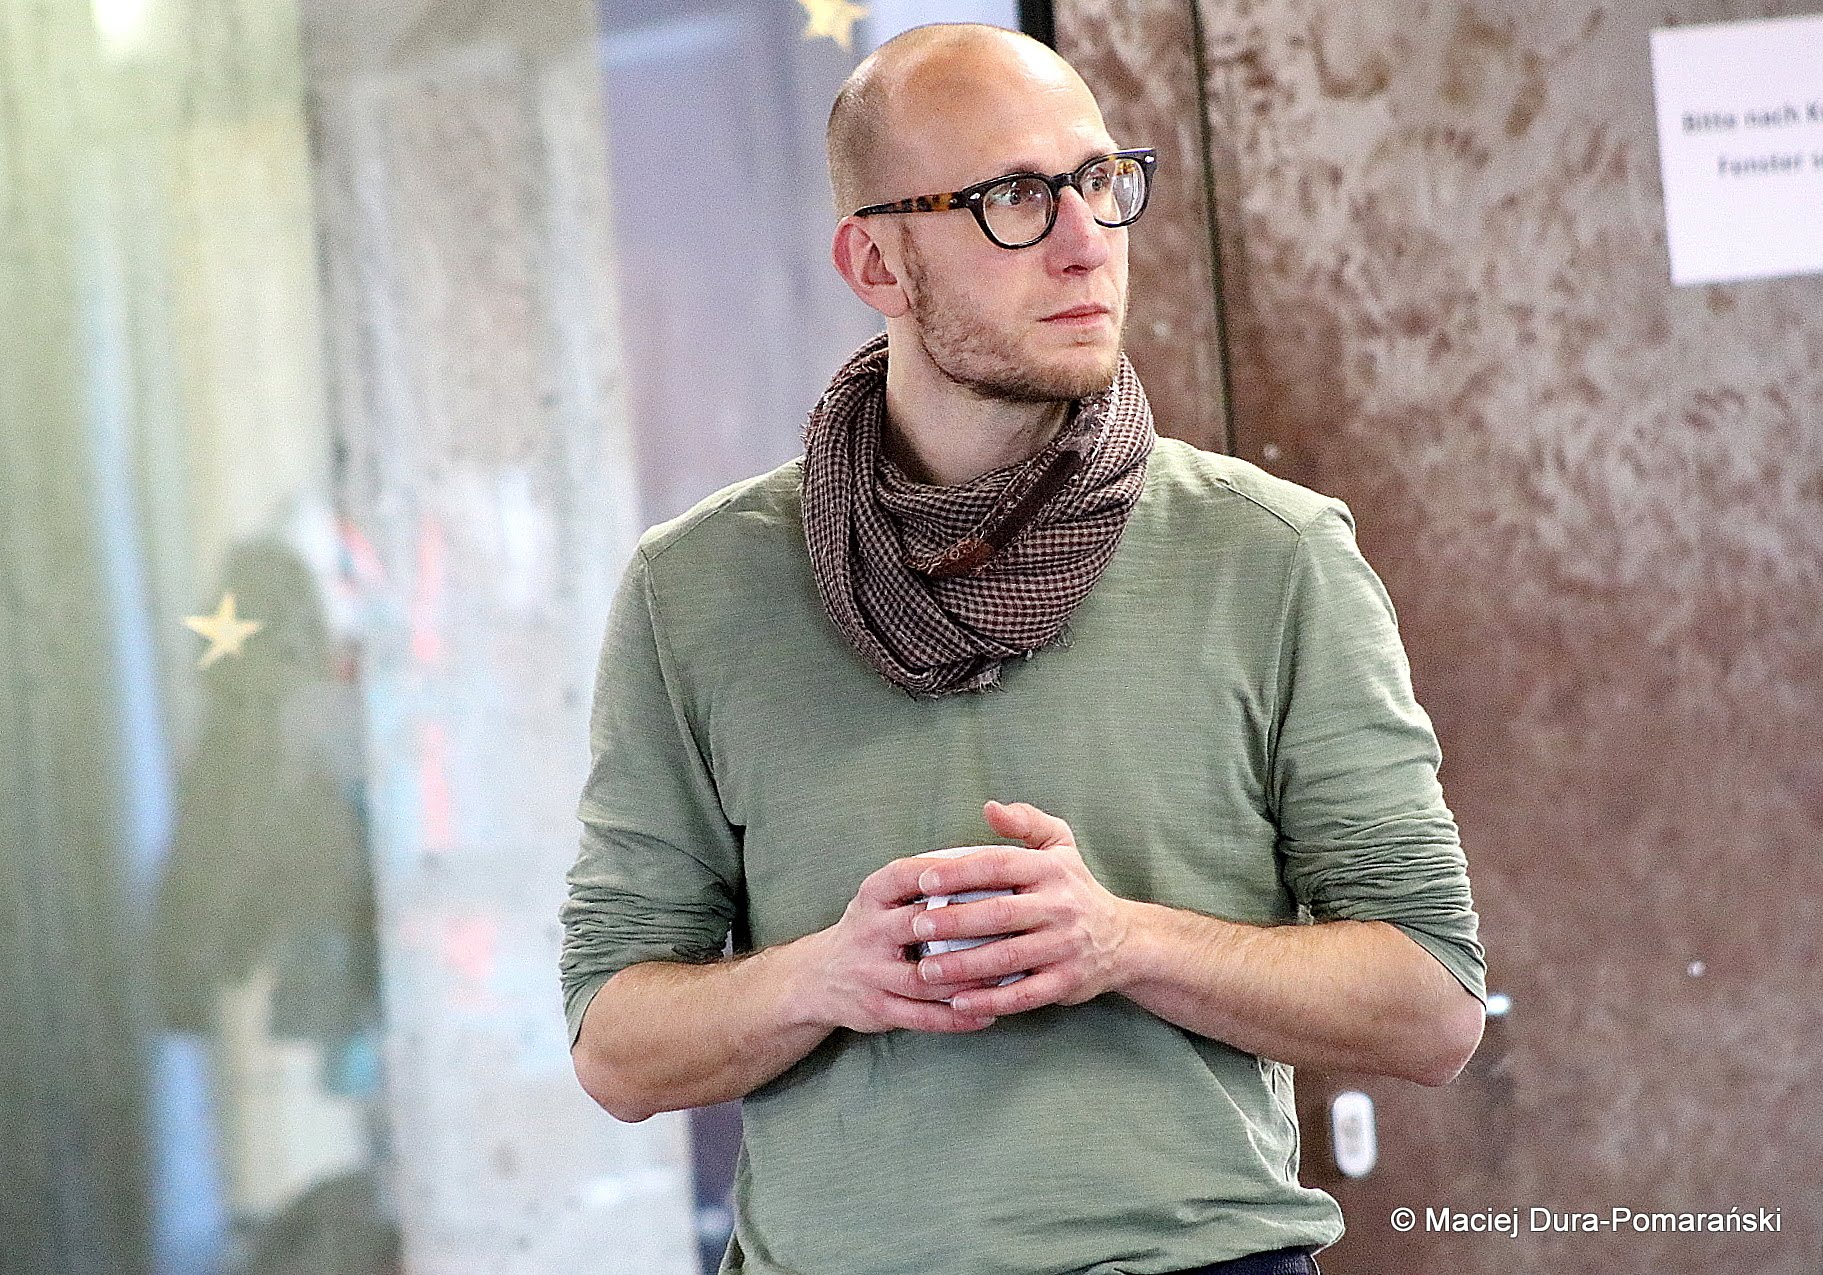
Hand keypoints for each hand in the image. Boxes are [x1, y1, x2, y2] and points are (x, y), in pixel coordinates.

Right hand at [792, 855, 1003, 1034]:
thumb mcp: (880, 897)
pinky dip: (956, 1018)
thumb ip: (920, 883)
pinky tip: (986, 1014)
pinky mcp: (877, 1008)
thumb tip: (984, 862)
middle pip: (916, 924)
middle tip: (1009, 925)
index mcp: (872, 897)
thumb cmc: (869, 928)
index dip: (940, 871)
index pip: (904, 875)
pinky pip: (921, 1017)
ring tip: (1007, 977)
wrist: (817, 977)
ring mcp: (871, 973)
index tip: (983, 868)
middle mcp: (869, 931)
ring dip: (967, 979)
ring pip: (924, 979)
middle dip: (962, 925)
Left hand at [909, 800, 1134, 1017]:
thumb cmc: (1075, 888)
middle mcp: (1060, 907)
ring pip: (1007, 957)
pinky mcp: (1066, 982)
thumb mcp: (1059, 845)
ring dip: (963, 966)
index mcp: (1051, 870)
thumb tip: (989, 808)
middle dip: (954, 922)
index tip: (923, 880)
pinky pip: (1023, 995)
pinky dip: (990, 1001)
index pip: (999, 865)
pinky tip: (958, 1002)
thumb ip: (1026, 821)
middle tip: (916, 927)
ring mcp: (1065, 947)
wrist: (1123, 941)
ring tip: (925, 970)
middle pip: (999, 914)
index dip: (960, 871)